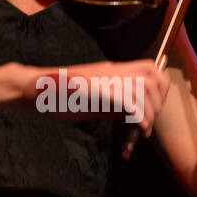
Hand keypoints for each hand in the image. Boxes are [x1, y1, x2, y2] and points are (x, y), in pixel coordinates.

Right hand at [26, 58, 169, 136]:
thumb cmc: (59, 96)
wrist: (36, 88)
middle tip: (150, 120)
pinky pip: (127, 100)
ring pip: (144, 88)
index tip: (155, 107)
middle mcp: (112, 71)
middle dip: (158, 101)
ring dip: (149, 110)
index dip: (160, 87)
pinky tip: (136, 127)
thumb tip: (134, 113)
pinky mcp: (96, 89)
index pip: (150, 68)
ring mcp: (105, 78)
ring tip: (143, 128)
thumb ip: (113, 103)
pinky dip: (138, 115)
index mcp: (112, 70)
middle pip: (153, 76)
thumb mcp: (92, 99)